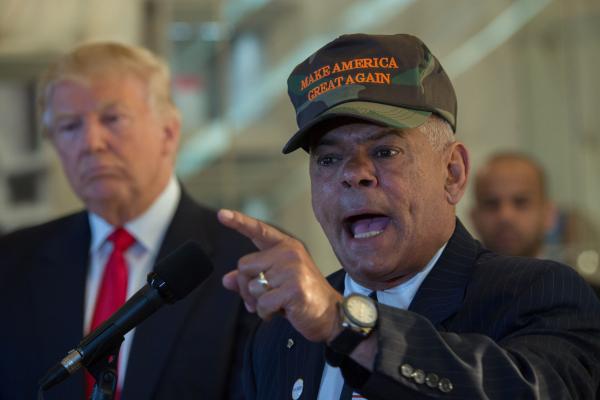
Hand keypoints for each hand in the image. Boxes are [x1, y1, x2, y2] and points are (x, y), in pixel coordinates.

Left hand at [218, 208, 342, 342]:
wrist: (330, 315)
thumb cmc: (302, 297)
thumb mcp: (275, 283)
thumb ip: (251, 278)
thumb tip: (226, 280)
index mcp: (286, 246)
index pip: (259, 231)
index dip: (238, 222)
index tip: (221, 214)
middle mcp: (289, 253)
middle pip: (244, 266)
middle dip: (246, 288)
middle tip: (263, 297)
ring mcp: (292, 270)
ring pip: (251, 287)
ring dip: (258, 303)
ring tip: (278, 304)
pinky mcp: (294, 289)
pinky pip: (262, 303)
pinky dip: (266, 313)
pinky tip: (281, 311)